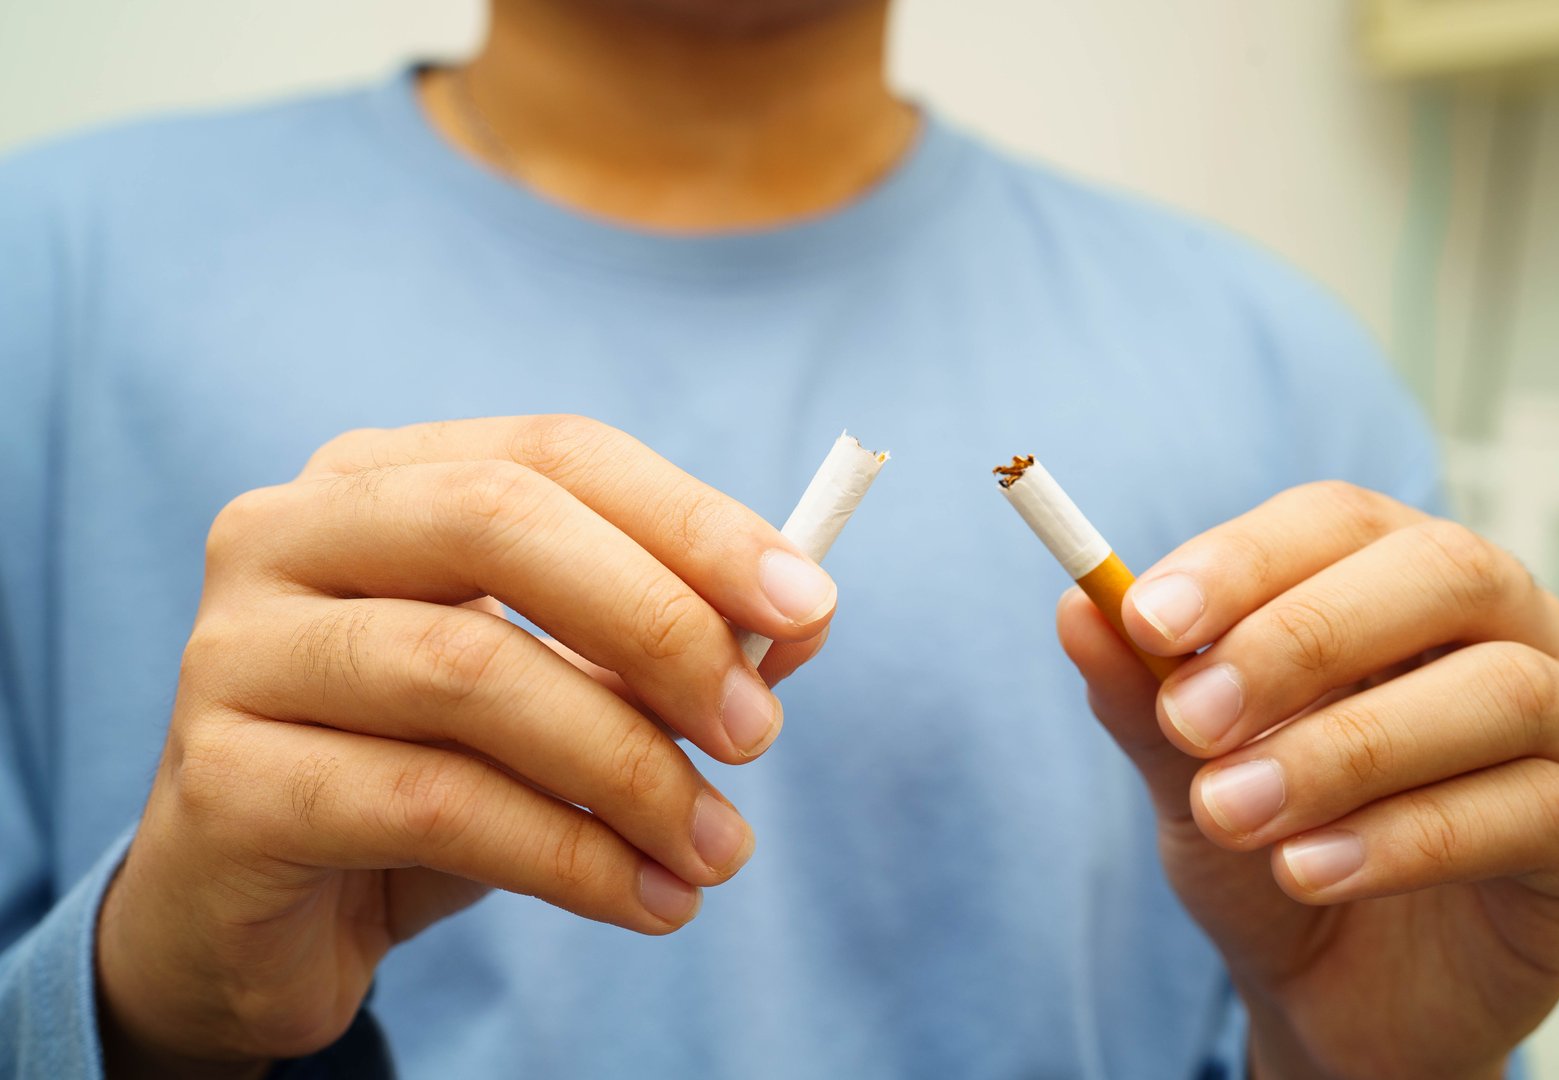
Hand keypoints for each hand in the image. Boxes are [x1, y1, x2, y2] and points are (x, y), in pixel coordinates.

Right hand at [96, 416, 836, 1075]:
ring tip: (720, 850)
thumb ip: (669, 637)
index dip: (692, 519)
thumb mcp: (558, 689)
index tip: (810, 604)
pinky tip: (650, 901)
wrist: (264, 912)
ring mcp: (234, 651)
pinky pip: (431, 803)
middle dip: (659, 625)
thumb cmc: (427, 771)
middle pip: (500, 524)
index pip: (556, 452)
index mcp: (376, 478)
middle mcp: (287, 534)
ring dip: (629, 769)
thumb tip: (807, 615)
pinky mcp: (220, 784)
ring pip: (470, 671)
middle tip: (758, 734)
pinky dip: (570, 858)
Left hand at [1058, 481, 1558, 1079]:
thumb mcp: (1185, 769)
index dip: (1244, 559)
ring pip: (1500, 691)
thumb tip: (1076, 606)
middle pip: (1441, 572)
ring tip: (1231, 812)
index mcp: (1392, 579)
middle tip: (1191, 720)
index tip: (1145, 619)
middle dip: (1302, 638)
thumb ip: (1142, 693)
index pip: (1337, 520)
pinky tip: (1308, 872)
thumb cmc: (1264, 842)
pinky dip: (1405, 839)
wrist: (1330, 989)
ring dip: (1346, 750)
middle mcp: (1501, 631)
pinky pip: (1530, 811)